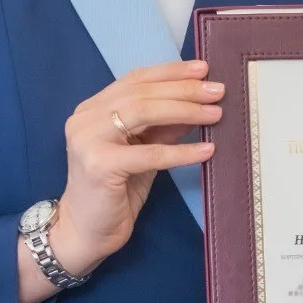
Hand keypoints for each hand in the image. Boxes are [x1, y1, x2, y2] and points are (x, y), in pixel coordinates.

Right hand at [52, 59, 221, 274]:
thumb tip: (199, 104)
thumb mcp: (142, 151)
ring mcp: (88, 140)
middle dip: (184, 90)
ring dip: (184, 110)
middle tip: (217, 91)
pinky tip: (206, 150)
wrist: (84, 232)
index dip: (170, 72)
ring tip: (215, 114)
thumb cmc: (114, 192)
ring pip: (142, 113)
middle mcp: (85, 118)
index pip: (135, 79)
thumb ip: (163, 127)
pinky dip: (180, 151)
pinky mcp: (99, 165)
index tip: (203, 69)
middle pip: (141, 93)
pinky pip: (149, 153)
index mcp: (92, 109)